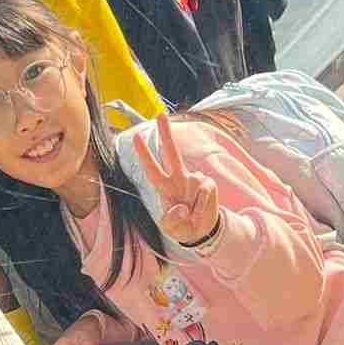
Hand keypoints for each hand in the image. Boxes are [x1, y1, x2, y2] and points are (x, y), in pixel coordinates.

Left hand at [136, 116, 220, 246]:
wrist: (202, 230)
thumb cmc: (183, 226)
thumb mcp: (172, 229)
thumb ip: (171, 221)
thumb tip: (181, 207)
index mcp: (164, 187)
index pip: (152, 169)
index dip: (144, 154)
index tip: (135, 137)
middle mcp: (178, 178)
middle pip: (171, 152)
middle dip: (166, 133)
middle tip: (160, 114)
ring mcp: (194, 179)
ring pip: (196, 190)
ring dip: (195, 209)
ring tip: (193, 217)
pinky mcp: (208, 184)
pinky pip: (205, 195)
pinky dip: (202, 209)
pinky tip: (201, 213)